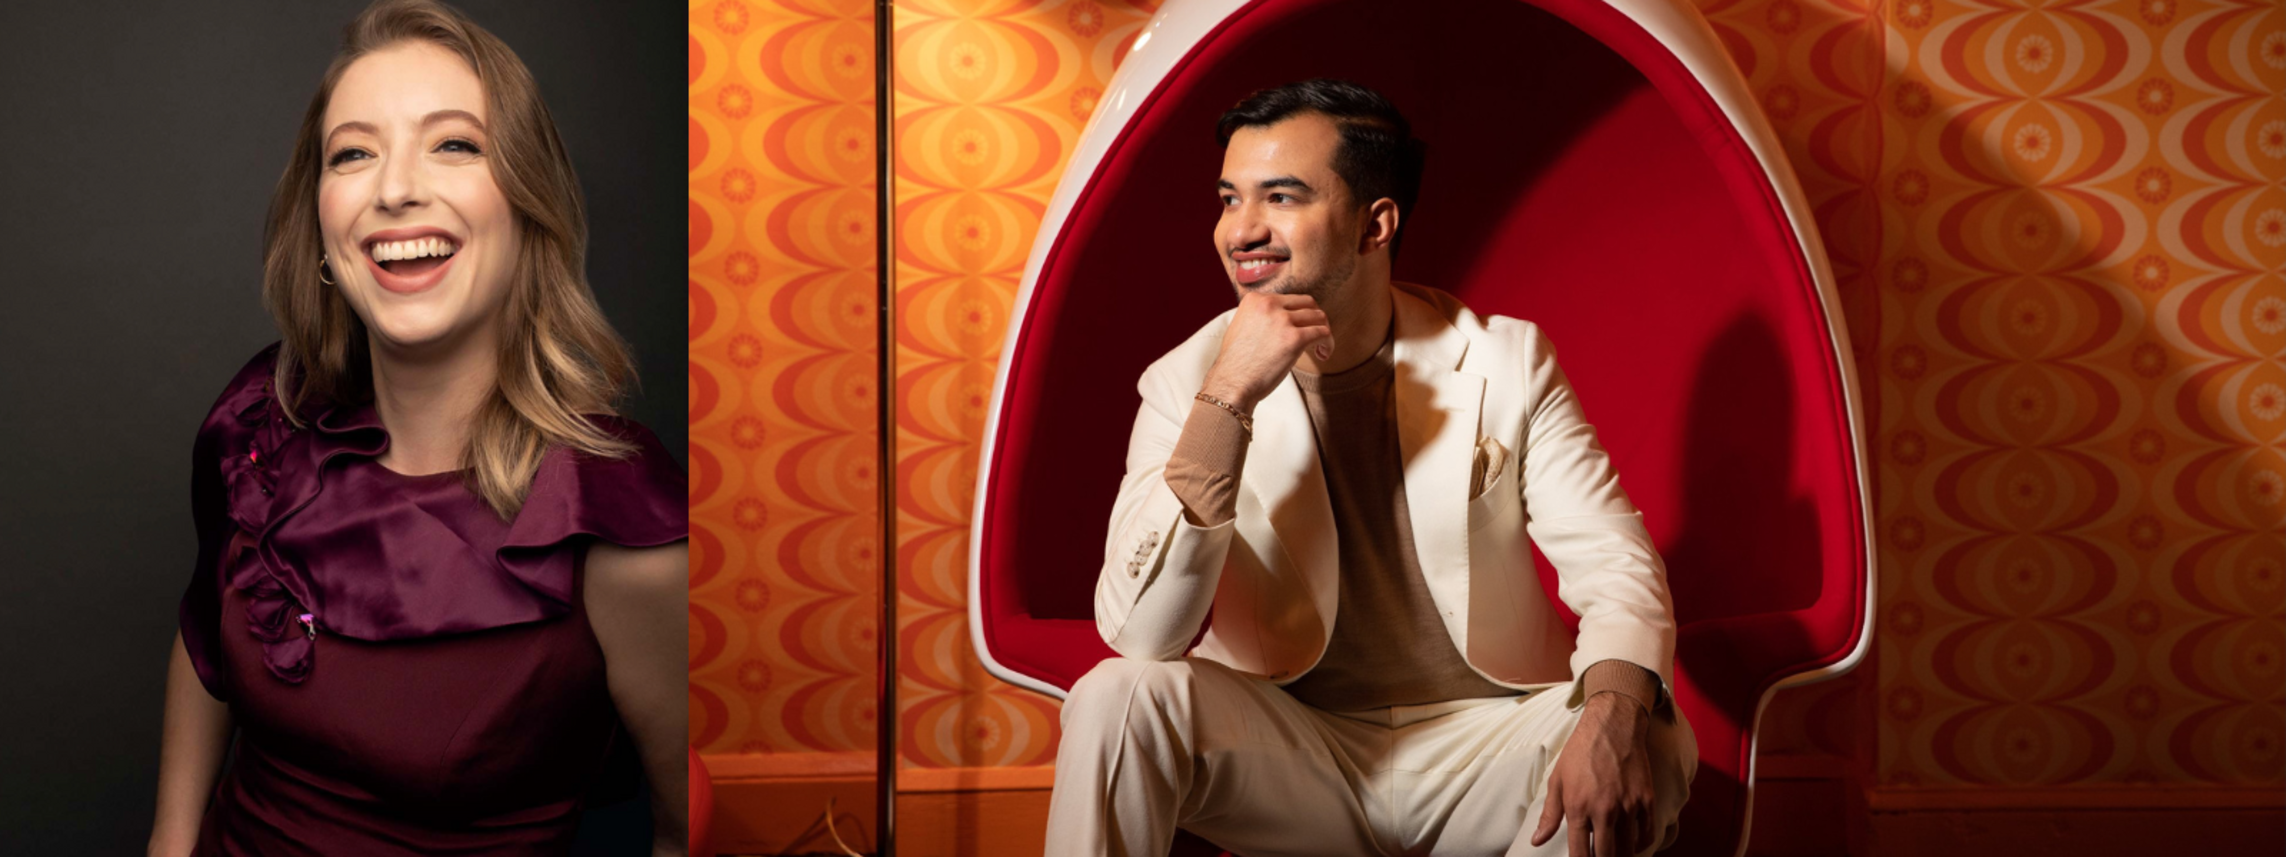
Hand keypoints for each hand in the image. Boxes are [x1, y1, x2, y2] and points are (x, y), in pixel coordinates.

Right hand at [1200, 291, 1331, 410]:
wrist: (1231, 384)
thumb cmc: (1237, 364)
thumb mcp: (1242, 327)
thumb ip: (1261, 317)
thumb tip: (1285, 319)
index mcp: (1255, 299)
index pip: (1289, 299)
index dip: (1298, 315)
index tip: (1299, 330)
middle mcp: (1269, 304)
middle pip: (1307, 303)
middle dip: (1315, 319)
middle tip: (1315, 336)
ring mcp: (1282, 320)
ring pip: (1319, 316)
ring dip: (1323, 331)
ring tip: (1319, 348)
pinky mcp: (1294, 338)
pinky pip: (1323, 333)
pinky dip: (1328, 344)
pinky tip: (1322, 354)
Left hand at [1530, 692, 1657, 856]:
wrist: (1612, 727)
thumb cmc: (1580, 753)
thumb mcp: (1557, 781)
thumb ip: (1549, 815)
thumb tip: (1536, 840)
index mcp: (1578, 808)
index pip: (1580, 854)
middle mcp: (1604, 811)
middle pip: (1607, 856)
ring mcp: (1628, 807)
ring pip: (1628, 849)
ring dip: (1621, 856)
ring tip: (1614, 854)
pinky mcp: (1646, 800)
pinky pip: (1647, 834)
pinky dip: (1640, 845)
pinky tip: (1632, 844)